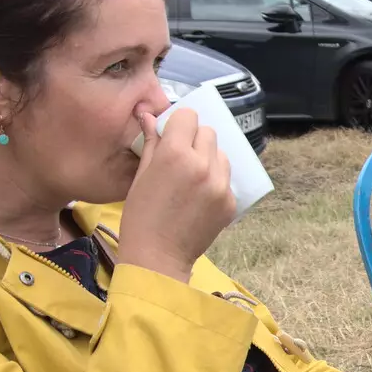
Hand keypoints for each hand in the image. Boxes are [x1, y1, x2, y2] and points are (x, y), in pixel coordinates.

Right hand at [118, 108, 234, 282]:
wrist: (158, 257)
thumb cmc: (140, 215)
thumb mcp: (140, 175)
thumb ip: (151, 141)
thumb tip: (149, 114)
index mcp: (176, 154)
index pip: (189, 116)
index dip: (179, 124)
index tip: (173, 136)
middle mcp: (204, 165)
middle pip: (208, 132)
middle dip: (194, 139)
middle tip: (181, 158)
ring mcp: (221, 185)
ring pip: (221, 154)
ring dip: (208, 158)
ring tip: (192, 178)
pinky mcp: (231, 202)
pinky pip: (226, 179)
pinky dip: (215, 182)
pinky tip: (199, 197)